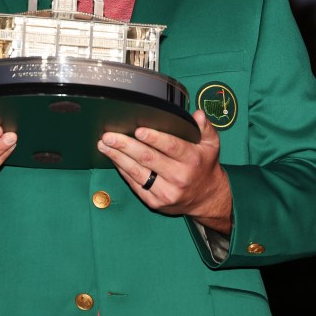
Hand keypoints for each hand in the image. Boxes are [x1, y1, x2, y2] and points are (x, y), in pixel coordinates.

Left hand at [97, 110, 231, 233]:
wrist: (205, 198)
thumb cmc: (204, 165)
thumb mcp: (212, 145)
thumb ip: (205, 127)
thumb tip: (197, 114)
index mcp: (192, 160)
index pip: (171, 147)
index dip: (154, 138)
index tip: (138, 130)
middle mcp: (179, 177)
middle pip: (148, 159)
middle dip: (126, 146)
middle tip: (109, 136)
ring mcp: (166, 192)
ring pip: (137, 172)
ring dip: (118, 158)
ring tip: (104, 145)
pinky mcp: (155, 202)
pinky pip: (135, 184)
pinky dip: (122, 170)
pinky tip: (114, 159)